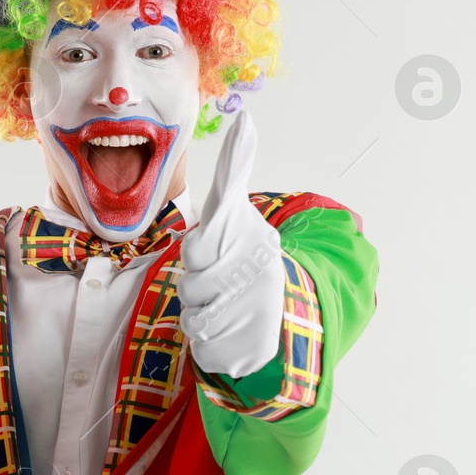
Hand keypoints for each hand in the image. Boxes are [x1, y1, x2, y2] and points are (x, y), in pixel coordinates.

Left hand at [179, 110, 284, 378]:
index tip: (210, 254)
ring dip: (202, 315)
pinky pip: (204, 350)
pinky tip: (227, 331)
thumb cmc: (249, 254)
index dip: (199, 254)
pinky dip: (210, 344)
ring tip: (223, 306)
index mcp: (256, 247)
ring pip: (194, 320)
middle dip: (199, 287)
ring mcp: (253, 321)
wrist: (283, 311)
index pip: (198, 250)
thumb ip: (237, 168)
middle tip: (216, 283)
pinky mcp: (242, 354)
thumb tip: (246, 120)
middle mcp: (258, 283)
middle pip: (192, 288)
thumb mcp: (241, 211)